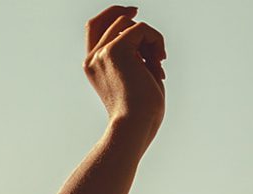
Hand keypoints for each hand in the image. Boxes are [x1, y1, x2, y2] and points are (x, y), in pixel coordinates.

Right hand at [83, 6, 165, 135]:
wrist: (134, 123)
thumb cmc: (141, 109)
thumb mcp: (137, 76)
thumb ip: (135, 55)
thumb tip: (144, 32)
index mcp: (93, 66)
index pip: (94, 27)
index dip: (112, 13)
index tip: (134, 11)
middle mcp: (92, 58)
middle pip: (110, 19)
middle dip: (136, 24)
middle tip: (152, 41)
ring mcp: (101, 53)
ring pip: (128, 22)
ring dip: (150, 38)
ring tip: (158, 62)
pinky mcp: (115, 50)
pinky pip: (141, 28)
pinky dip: (156, 40)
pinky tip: (159, 61)